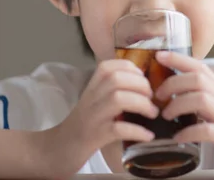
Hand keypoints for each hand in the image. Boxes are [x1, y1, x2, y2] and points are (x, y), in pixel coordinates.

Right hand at [40, 59, 157, 178]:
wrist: (61, 147)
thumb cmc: (85, 121)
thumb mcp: (96, 98)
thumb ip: (112, 86)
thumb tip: (143, 81)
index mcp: (91, 85)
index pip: (110, 66)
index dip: (131, 69)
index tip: (143, 79)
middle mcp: (90, 98)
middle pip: (116, 79)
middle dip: (140, 85)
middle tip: (151, 97)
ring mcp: (92, 117)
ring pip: (118, 99)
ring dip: (141, 104)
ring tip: (152, 113)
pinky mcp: (96, 136)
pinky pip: (118, 129)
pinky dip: (137, 131)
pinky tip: (147, 135)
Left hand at [155, 51, 213, 179]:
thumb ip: (200, 96)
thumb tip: (172, 89)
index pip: (200, 67)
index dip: (179, 58)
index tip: (159, 55)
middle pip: (198, 80)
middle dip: (173, 83)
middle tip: (158, 96)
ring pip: (202, 100)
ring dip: (178, 105)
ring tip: (165, 116)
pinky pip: (208, 130)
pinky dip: (190, 132)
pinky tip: (178, 137)